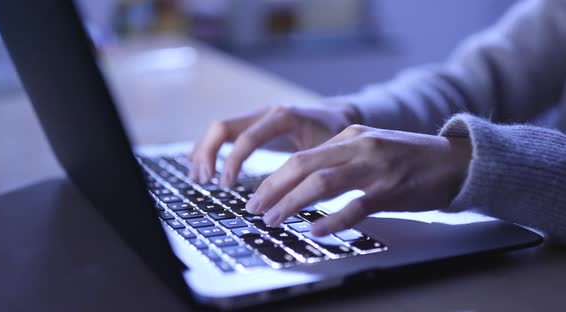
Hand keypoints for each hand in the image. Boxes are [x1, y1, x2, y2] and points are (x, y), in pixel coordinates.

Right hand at [189, 104, 360, 186]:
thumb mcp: (324, 153)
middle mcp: (265, 112)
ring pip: (219, 129)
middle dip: (208, 153)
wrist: (338, 116)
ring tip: (198, 177)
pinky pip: (225, 133)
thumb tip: (286, 201)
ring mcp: (256, 116)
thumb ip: (305, 171)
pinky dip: (210, 148)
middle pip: (223, 126)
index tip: (226, 184)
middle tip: (203, 180)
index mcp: (283, 117)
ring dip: (204, 151)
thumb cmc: (334, 137)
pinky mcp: (253, 124)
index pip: (247, 137)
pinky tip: (201, 165)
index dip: (233, 161)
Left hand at [245, 125, 471, 235]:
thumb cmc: (409, 158)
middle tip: (255, 210)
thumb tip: (305, 181)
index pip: (300, 157)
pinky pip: (356, 206)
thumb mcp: (370, 147)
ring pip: (322, 183)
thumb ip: (340, 158)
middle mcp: (358, 147)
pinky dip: (333, 219)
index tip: (257, 197)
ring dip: (292, 203)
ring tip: (274, 220)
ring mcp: (375, 168)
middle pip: (302, 166)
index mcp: (349, 137)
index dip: (273, 178)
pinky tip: (317, 230)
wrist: (455, 160)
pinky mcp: (391, 190)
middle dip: (273, 189)